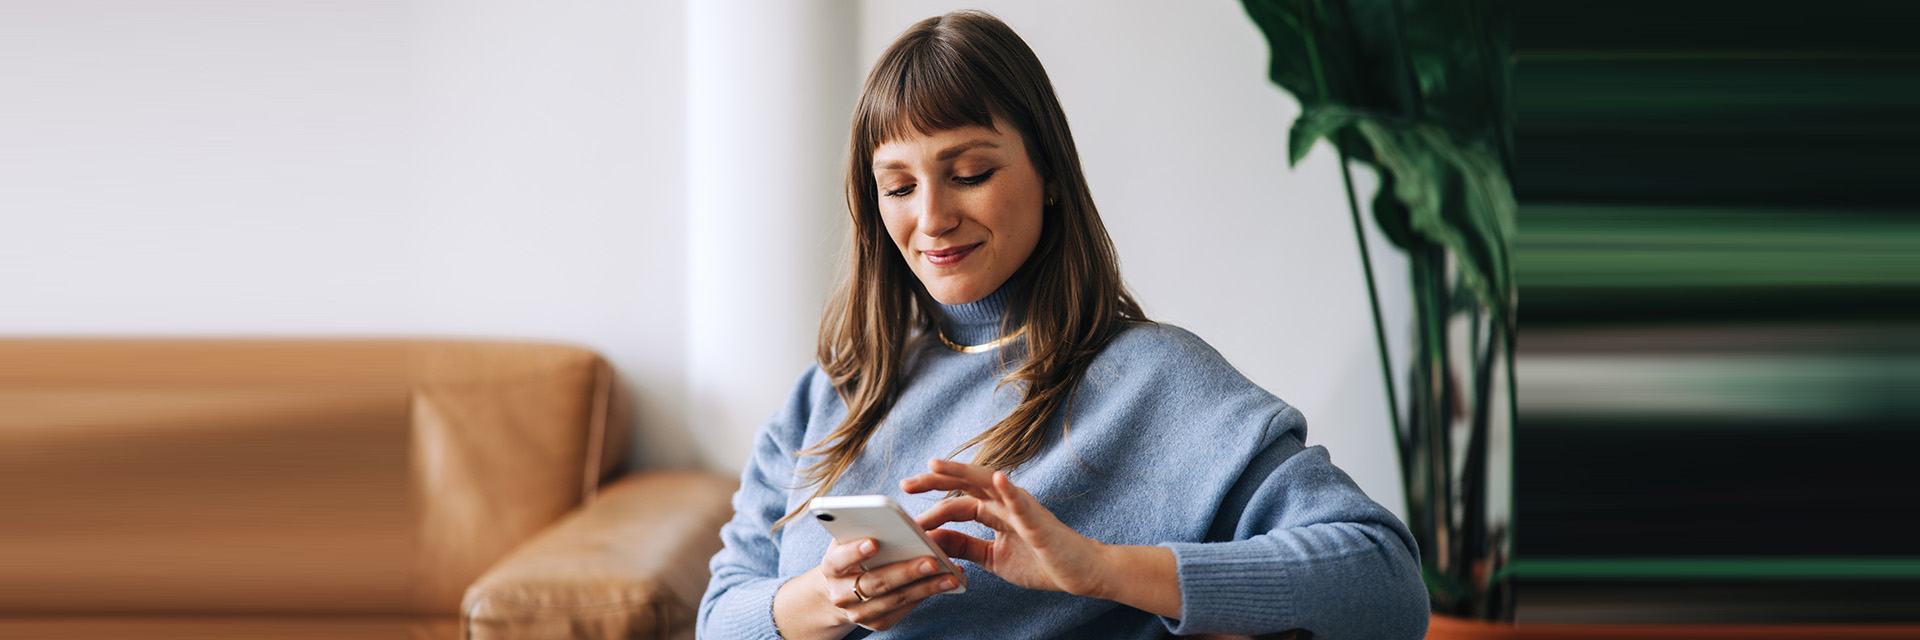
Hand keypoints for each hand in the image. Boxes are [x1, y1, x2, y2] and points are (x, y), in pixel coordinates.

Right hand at [773, 535, 964, 636]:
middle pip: (876, 583)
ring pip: (895, 599)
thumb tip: (896, 520)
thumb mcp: (849, 540)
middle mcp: (841, 594)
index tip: (874, 542)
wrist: (842, 591)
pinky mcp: (878, 623)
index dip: (854, 552)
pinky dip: (925, 596)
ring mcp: (859, 612)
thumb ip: (863, 528)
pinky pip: (904, 610)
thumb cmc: (852, 555)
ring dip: (925, 587)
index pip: (839, 560)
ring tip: (950, 575)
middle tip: (932, 560)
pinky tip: (944, 584)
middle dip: (906, 571)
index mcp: (831, 567)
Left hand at [901, 458, 1112, 597]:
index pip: (956, 502)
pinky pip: (1023, 502)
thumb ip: (965, 546)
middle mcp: (1005, 502)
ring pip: (989, 483)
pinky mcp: (1039, 521)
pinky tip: (998, 479)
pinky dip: (1010, 489)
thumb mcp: (993, 557)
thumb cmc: (1041, 562)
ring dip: (962, 472)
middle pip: (965, 484)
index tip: (905, 510)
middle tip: (906, 483)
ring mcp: (1022, 508)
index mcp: (994, 511)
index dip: (931, 505)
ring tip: (936, 465)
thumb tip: (933, 540)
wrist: (1079, 574)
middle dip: (935, 481)